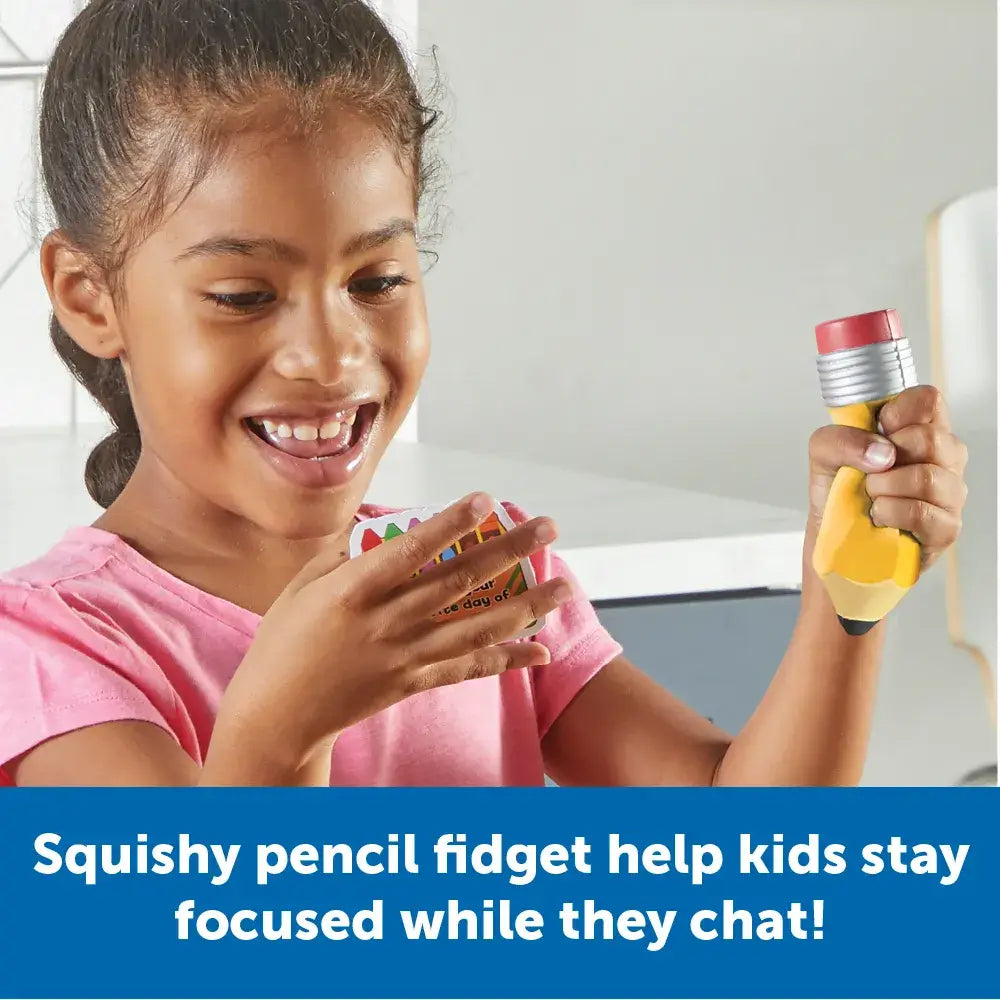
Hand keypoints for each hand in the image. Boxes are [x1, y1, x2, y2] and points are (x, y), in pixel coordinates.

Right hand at [219, 493, 570, 761]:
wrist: (276, 712)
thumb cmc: (284, 639)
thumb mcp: (304, 584)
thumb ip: (348, 554)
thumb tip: (390, 526)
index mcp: (353, 590)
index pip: (411, 550)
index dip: (450, 524)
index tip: (486, 500)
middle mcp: (385, 622)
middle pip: (457, 583)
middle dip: (508, 552)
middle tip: (548, 527)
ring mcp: (403, 656)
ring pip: (476, 629)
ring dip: (525, 607)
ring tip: (563, 586)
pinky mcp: (413, 684)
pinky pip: (467, 671)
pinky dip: (505, 661)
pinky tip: (539, 650)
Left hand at [807, 385, 967, 570]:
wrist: (835, 539)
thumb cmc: (839, 492)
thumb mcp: (824, 454)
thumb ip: (840, 438)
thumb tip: (881, 452)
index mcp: (921, 430)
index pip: (928, 400)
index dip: (897, 413)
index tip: (877, 433)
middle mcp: (944, 458)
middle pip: (930, 438)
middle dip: (884, 459)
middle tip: (869, 474)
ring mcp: (950, 493)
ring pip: (926, 478)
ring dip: (883, 488)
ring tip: (872, 497)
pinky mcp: (946, 527)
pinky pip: (920, 512)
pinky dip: (889, 513)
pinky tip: (880, 516)